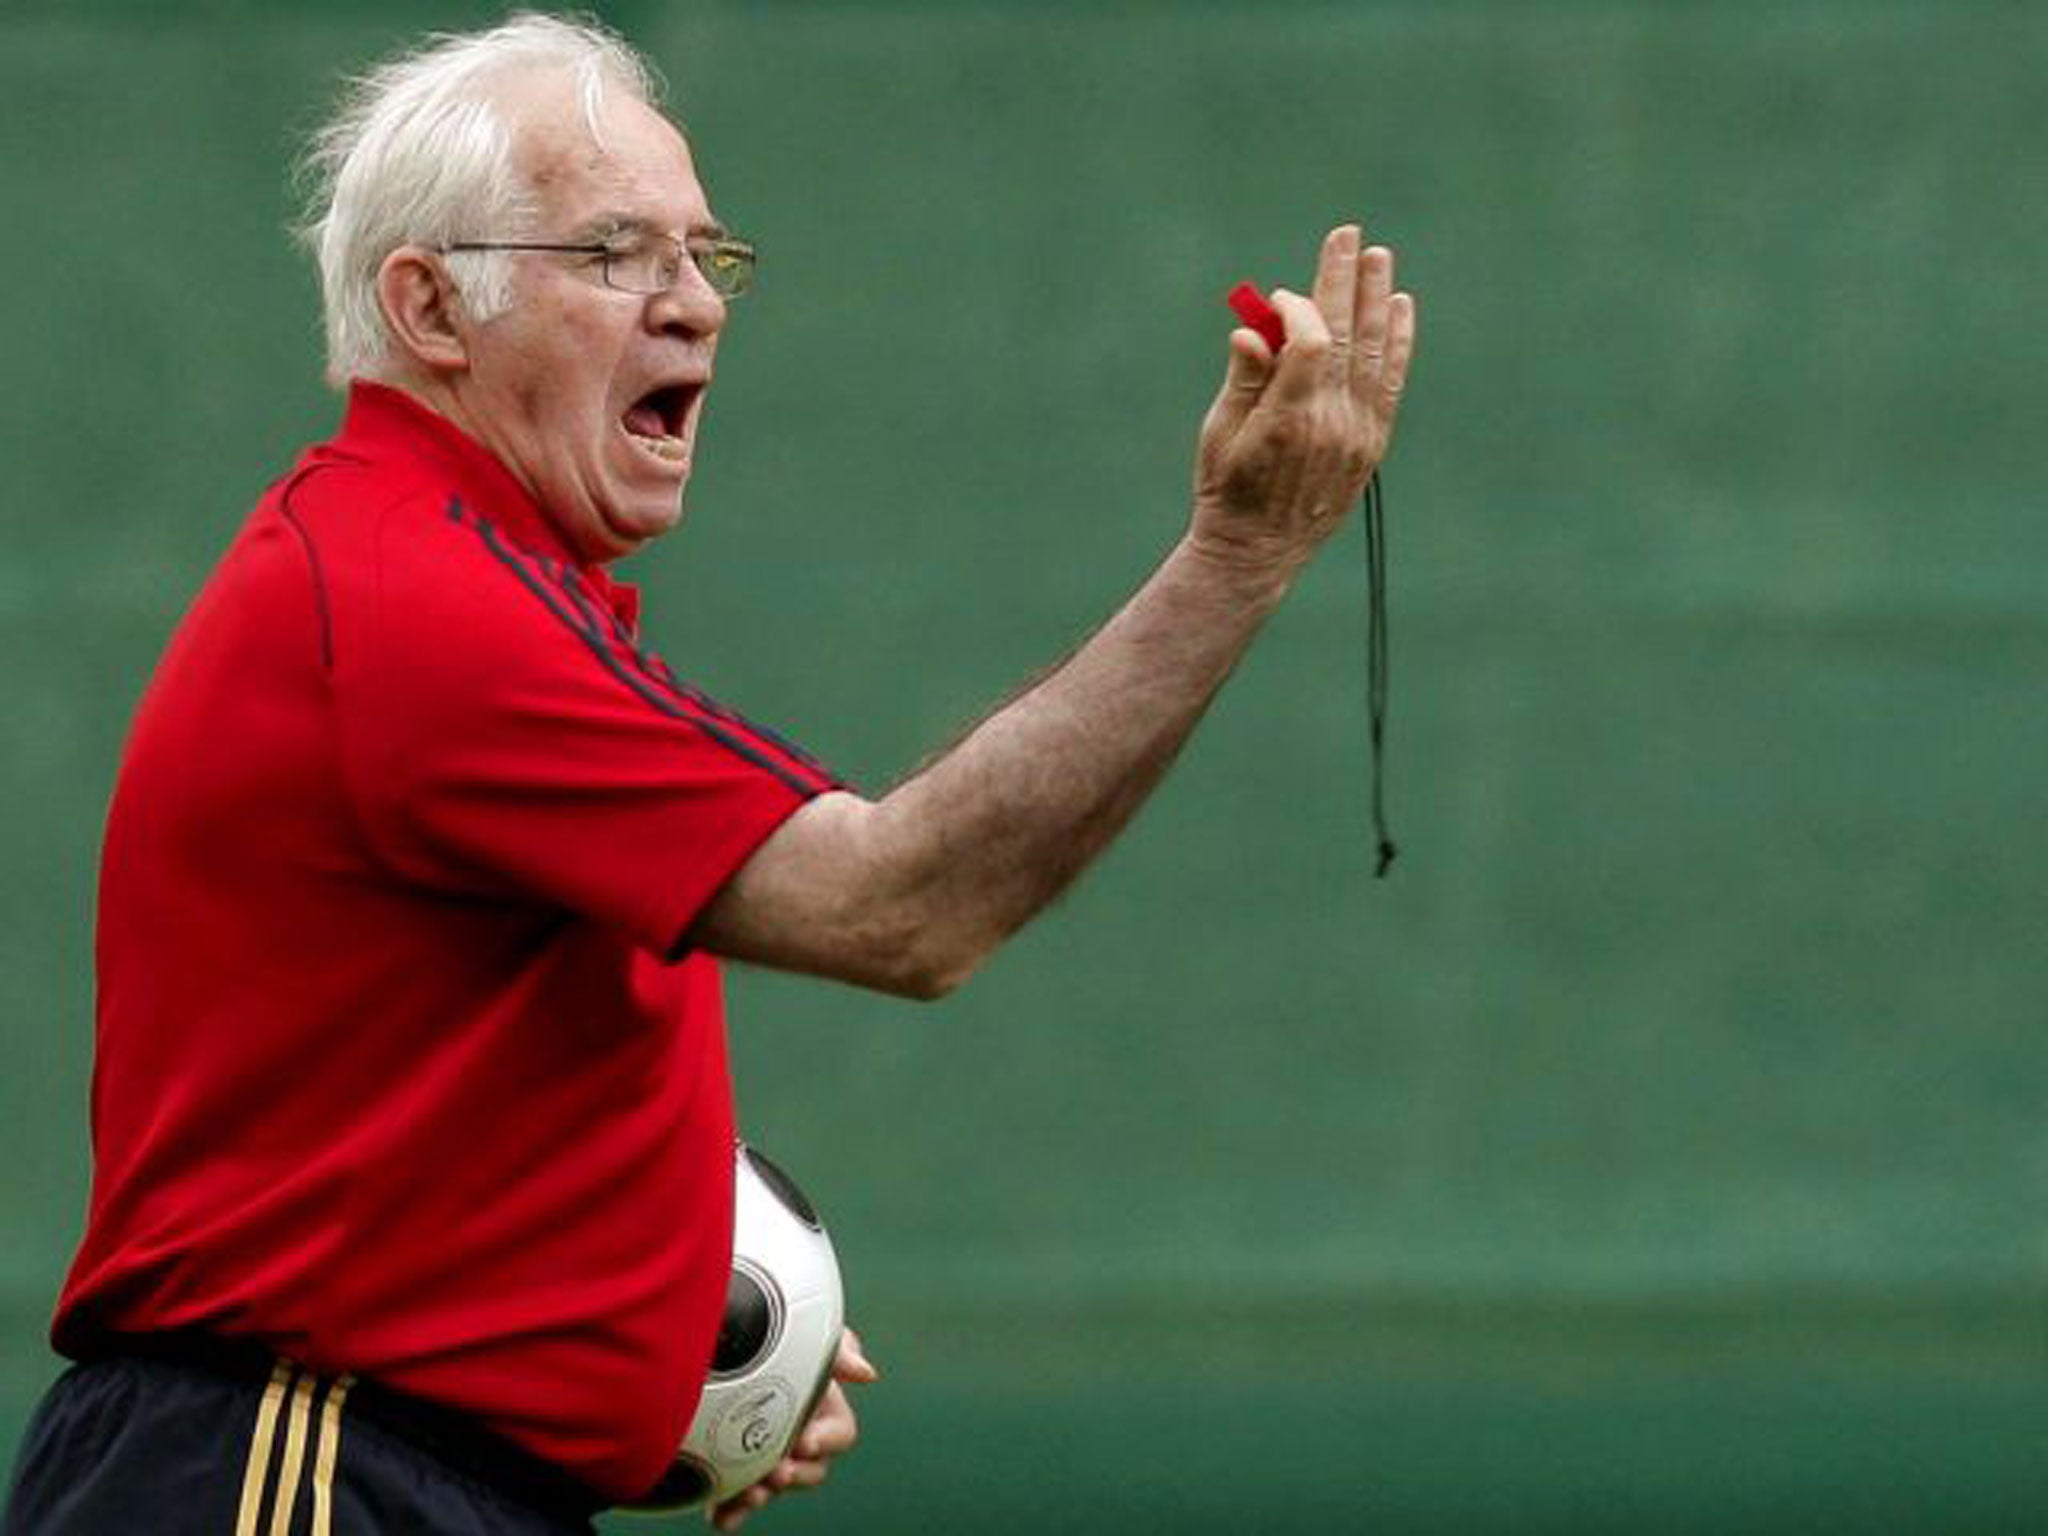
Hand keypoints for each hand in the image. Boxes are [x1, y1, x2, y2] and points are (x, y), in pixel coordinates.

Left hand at [708, 1327, 879, 1531]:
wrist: (712, 1330)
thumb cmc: (767, 1323)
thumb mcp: (807, 1329)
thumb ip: (838, 1348)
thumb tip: (868, 1375)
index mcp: (821, 1404)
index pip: (840, 1433)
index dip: (826, 1440)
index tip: (803, 1440)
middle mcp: (795, 1431)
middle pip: (810, 1470)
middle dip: (795, 1476)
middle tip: (775, 1472)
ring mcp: (762, 1449)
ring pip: (772, 1487)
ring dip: (763, 1495)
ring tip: (747, 1493)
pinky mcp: (729, 1465)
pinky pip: (733, 1497)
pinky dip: (729, 1509)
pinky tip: (718, 1515)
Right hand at [1191, 224, 1417, 582]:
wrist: (1258, 552)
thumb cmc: (1226, 491)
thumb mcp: (1219, 435)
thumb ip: (1243, 379)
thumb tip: (1253, 329)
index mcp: (1288, 418)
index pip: (1308, 342)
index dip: (1295, 308)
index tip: (1276, 295)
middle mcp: (1331, 423)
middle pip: (1344, 336)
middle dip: (1344, 282)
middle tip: (1348, 236)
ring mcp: (1358, 434)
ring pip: (1373, 353)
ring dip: (1376, 301)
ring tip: (1379, 259)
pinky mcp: (1372, 444)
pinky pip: (1390, 382)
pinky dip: (1396, 343)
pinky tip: (1399, 308)